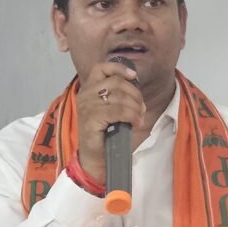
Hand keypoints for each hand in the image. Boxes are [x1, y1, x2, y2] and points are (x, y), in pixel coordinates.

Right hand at [75, 60, 145, 184]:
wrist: (97, 159)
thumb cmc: (107, 135)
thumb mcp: (114, 110)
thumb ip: (120, 96)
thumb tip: (136, 86)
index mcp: (89, 90)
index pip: (101, 68)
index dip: (119, 68)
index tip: (133, 75)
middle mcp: (85, 95)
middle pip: (116, 82)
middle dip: (135, 94)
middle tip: (142, 109)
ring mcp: (87, 106)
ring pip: (119, 97)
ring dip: (136, 107)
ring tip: (140, 117)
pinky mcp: (91, 119)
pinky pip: (118, 111)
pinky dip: (132, 115)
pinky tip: (136, 123)